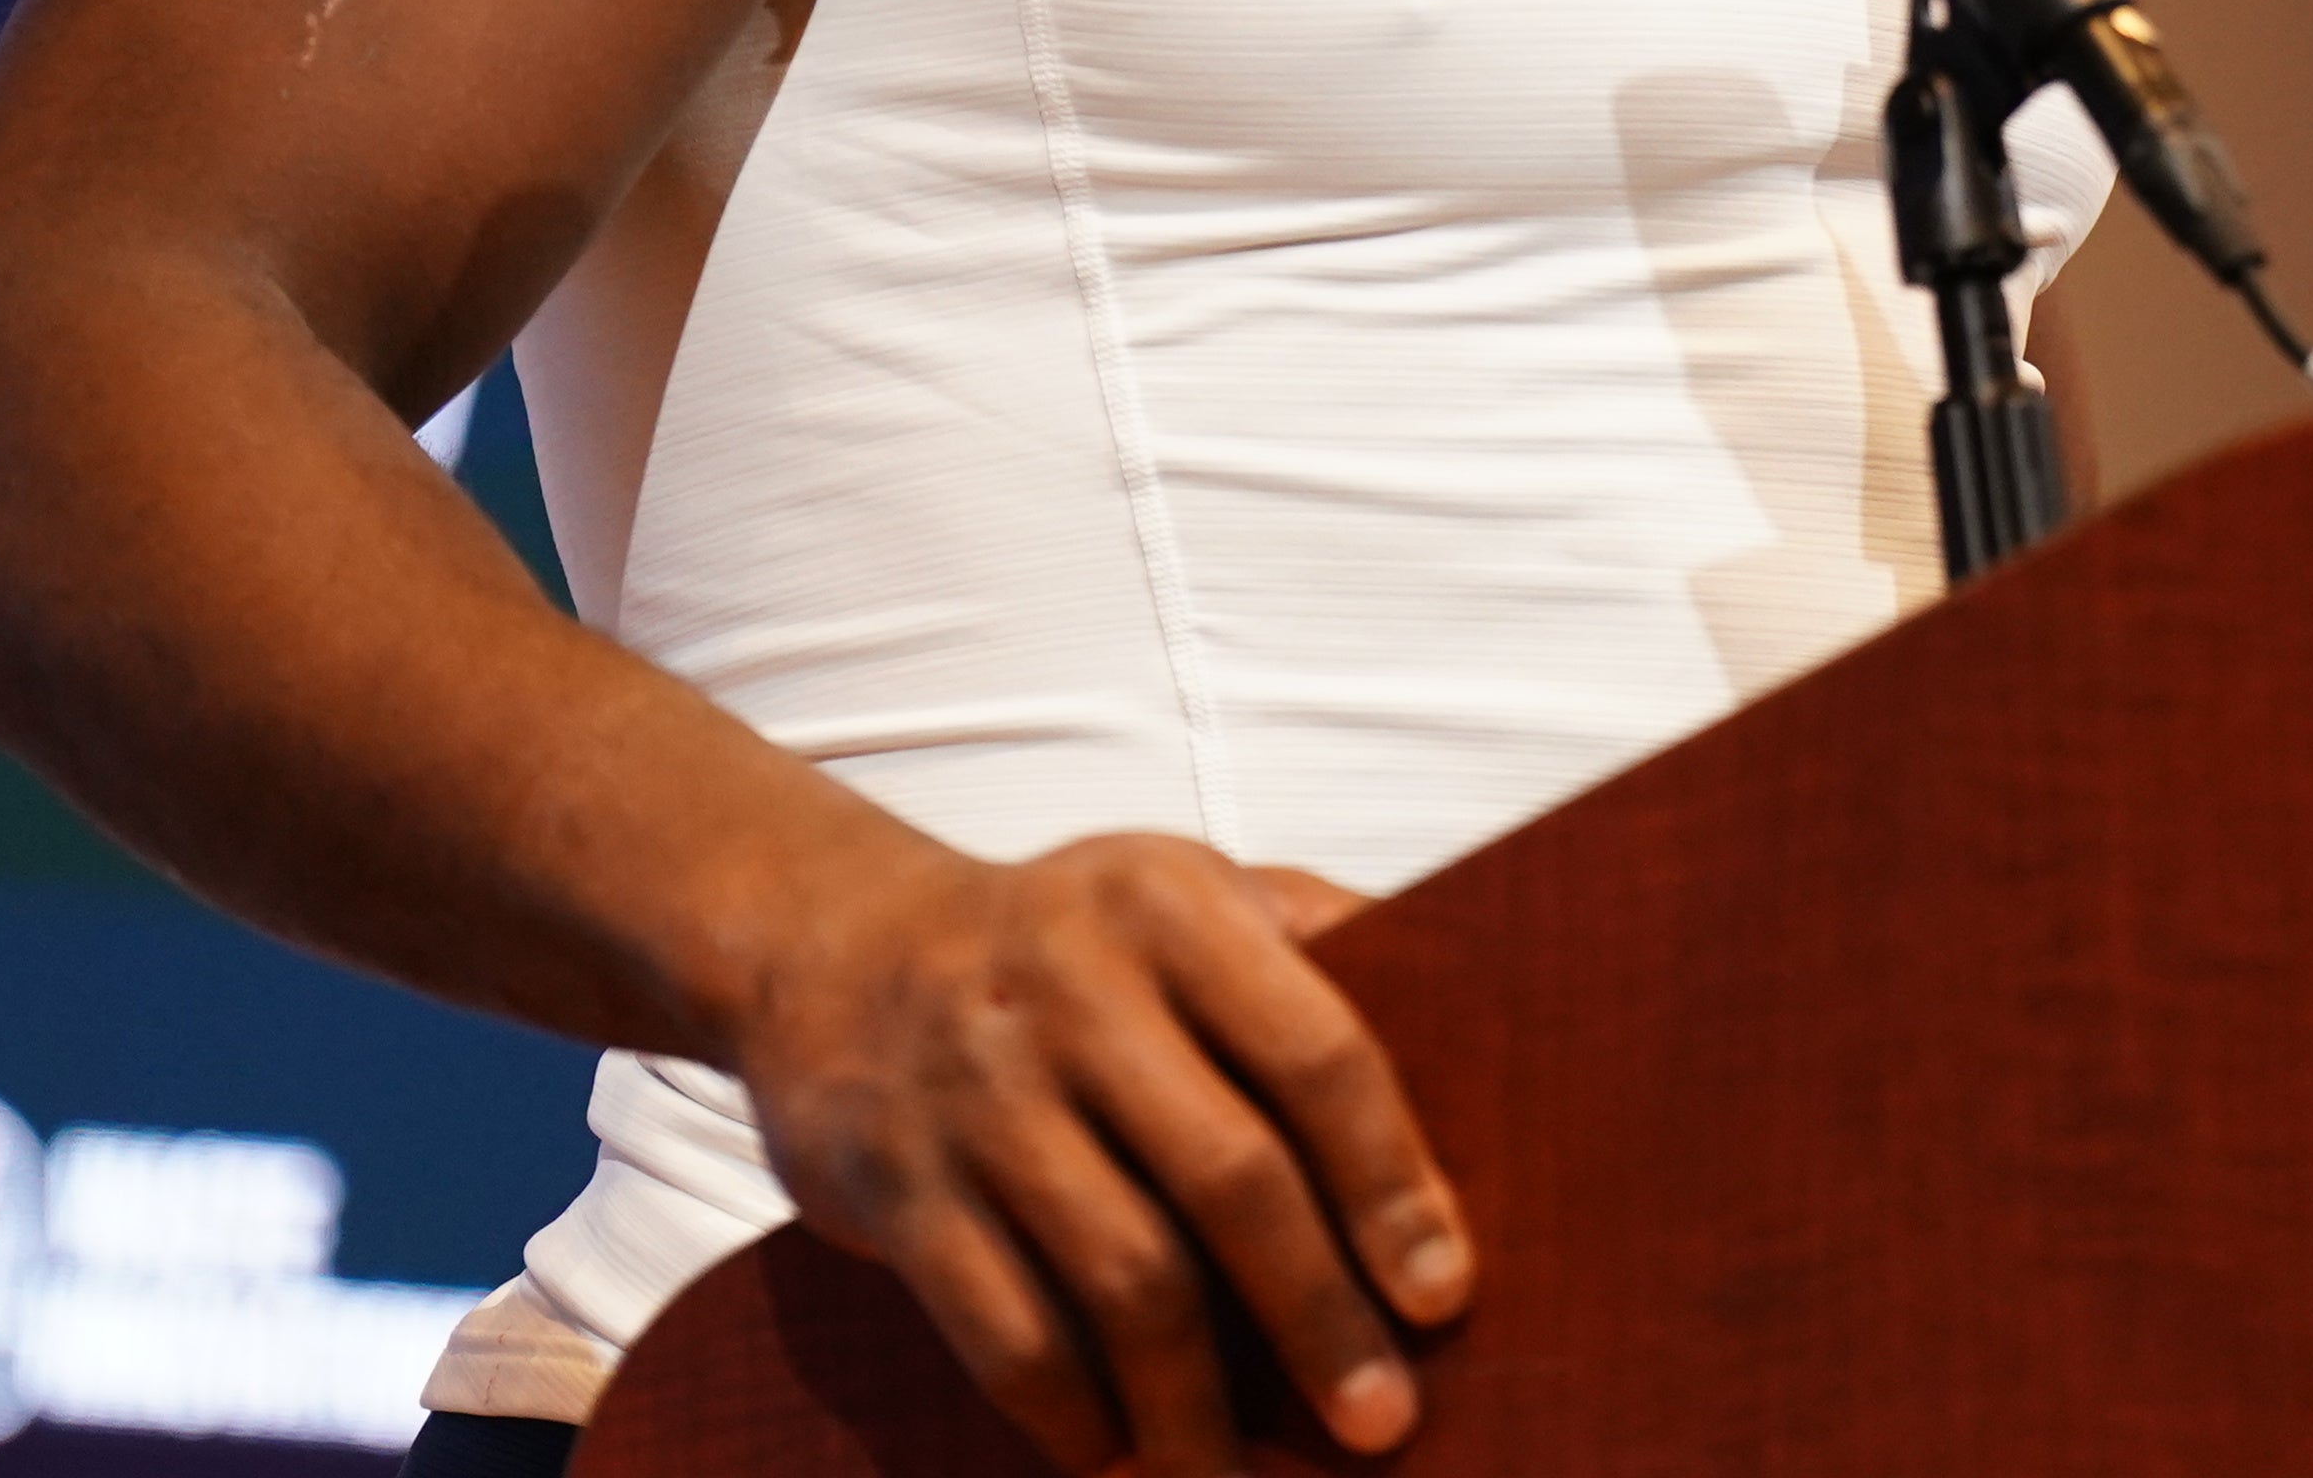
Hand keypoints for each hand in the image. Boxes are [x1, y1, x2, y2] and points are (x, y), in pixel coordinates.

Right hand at [735, 827, 1474, 1471]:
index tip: (1443, 1294)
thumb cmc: (1065, 942)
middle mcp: (1071, 988)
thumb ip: (1315, 939)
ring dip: (1195, 1403)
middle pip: (1227, 1177)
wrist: (830, 947)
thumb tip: (1482, 1027)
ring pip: (1116, 1276)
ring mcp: (975, 1092)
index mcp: (1171, 906)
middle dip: (1316, 1317)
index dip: (1390, 1181)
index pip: (1315, 1052)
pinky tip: (1116, 1451)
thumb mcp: (1183, 891)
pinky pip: (1002, 1330)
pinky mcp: (895, 1187)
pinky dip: (1070, 1411)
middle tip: (1381, 1422)